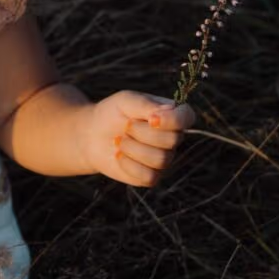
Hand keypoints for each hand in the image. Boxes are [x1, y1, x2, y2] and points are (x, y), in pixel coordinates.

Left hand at [82, 91, 196, 185]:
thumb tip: (167, 112)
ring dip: (133, 148)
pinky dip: (128, 164)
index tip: (151, 119)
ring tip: (119, 140)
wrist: (91, 135)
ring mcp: (163, 159)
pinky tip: (118, 155)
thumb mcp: (125, 101)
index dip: (174, 120)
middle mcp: (172, 138)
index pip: (187, 117)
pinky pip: (149, 176)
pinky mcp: (151, 177)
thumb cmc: (112, 113)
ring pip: (160, 160)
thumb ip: (146, 104)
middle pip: (173, 140)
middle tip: (125, 126)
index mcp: (170, 115)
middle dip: (142, 132)